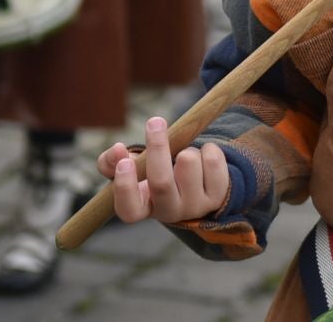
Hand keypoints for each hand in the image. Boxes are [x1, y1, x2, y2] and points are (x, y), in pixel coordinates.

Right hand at [97, 116, 229, 223]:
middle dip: (158, 149)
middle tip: (155, 120)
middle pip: (161, 183)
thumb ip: (114, 162)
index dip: (125, 188)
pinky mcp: (219, 194)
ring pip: (189, 164)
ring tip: (185, 153)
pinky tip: (203, 155)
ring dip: (185, 148)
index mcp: (144, 207)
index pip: (129, 210)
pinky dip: (207, 148)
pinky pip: (212, 160)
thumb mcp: (134, 170)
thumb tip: (116, 150)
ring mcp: (196, 205)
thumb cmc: (157, 174)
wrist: (200, 186)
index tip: (124, 162)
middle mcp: (170, 211)